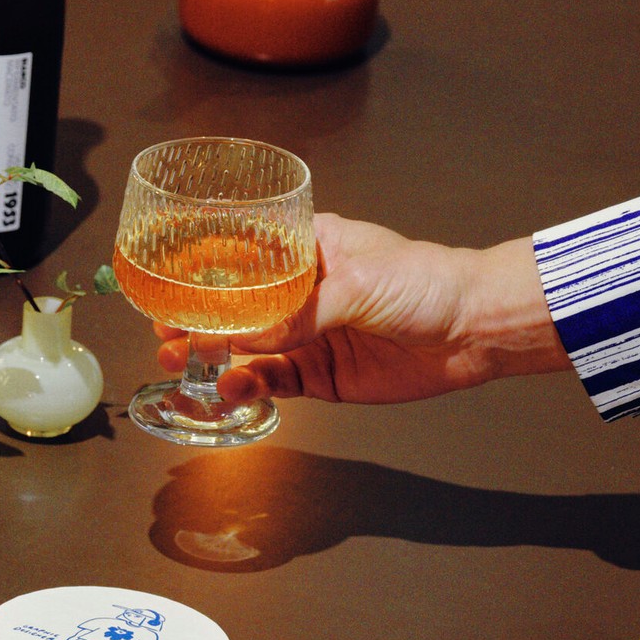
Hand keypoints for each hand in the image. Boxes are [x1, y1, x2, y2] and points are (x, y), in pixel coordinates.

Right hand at [154, 212, 571, 404]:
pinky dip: (248, 388)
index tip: (170, 287)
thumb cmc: (428, 282)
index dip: (205, 272)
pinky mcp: (319, 376)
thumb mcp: (359, 286)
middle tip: (165, 337)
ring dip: (214, 358)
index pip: (245, 256)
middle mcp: (302, 294)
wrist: (473, 329)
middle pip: (235, 309)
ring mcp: (307, 337)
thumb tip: (246, 339)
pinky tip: (231, 389)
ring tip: (184, 365)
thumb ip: (299, 315)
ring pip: (246, 350)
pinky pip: (272, 383)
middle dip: (197, 323)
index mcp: (310, 251)